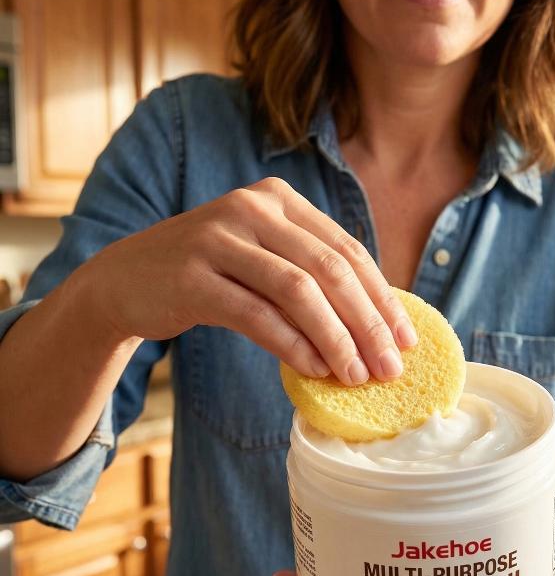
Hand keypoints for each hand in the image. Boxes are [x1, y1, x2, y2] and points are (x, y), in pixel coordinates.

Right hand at [82, 178, 416, 384]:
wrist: (126, 279)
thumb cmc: (211, 273)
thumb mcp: (264, 257)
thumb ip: (311, 273)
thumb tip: (377, 325)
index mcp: (279, 198)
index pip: (347, 250)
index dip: (383, 297)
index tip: (407, 340)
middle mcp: (252, 207)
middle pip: (330, 269)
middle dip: (369, 323)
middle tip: (390, 367)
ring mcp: (218, 237)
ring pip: (298, 291)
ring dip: (336, 339)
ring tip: (357, 376)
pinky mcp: (192, 276)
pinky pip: (256, 314)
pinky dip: (292, 344)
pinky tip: (315, 370)